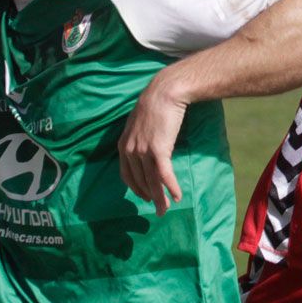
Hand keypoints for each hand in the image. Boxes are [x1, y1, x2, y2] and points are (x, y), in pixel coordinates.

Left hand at [118, 74, 188, 216]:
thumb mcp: (139, 124)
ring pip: (152, 181)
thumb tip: (146, 148)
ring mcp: (143, 151)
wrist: (164, 93)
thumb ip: (139, 139)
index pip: (127, 175)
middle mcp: (131, 150)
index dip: (136, 188)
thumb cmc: (155, 105)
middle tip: (158, 209)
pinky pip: (164, 174)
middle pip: (140, 181)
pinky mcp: (158, 150)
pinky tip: (178, 196)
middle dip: (149, 197)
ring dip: (160, 198)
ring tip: (166, 209)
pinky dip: (171, 187)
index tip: (144, 196)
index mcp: (123, 145)